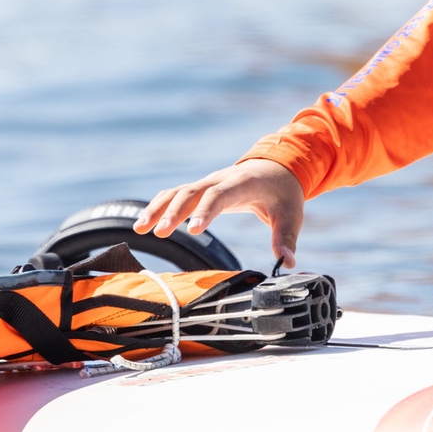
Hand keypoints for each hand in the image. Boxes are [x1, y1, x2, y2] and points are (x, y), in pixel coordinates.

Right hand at [133, 159, 304, 269]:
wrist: (276, 167)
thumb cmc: (283, 192)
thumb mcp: (292, 214)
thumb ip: (286, 238)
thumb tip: (286, 263)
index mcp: (244, 182)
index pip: (221, 194)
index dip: (206, 210)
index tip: (193, 231)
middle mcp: (221, 179)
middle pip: (192, 192)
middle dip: (174, 211)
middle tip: (160, 234)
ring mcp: (208, 182)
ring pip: (178, 191)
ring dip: (159, 208)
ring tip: (140, 229)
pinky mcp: (201, 190)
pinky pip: (175, 194)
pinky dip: (158, 205)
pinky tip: (143, 223)